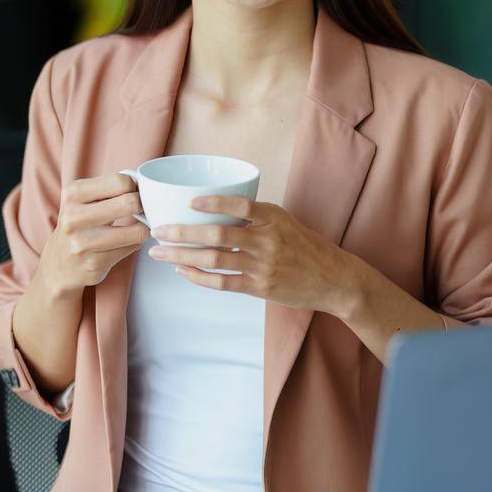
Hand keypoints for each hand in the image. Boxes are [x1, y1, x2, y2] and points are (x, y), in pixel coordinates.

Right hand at [40, 173, 146, 295]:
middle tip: (140, 210)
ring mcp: (83, 242)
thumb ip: (109, 188)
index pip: (120, 181)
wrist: (59, 264)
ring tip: (136, 228)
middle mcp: (74, 217)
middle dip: (142, 206)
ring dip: (142, 229)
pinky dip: (134, 244)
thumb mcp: (83, 200)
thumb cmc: (79, 226)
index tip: (133, 193)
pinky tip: (124, 243)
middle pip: (130, 203)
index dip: (134, 187)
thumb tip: (144, 184)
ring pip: (136, 231)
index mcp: (73, 194)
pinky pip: (132, 248)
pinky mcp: (95, 263)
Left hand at [148, 195, 357, 314]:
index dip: (213, 203)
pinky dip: (200, 277)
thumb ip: (255, 218)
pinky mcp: (260, 288)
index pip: (239, 205)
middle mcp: (267, 240)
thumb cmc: (305, 247)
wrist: (333, 279)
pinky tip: (183, 272)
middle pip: (217, 234)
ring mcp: (262, 266)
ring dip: (182, 256)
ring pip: (214, 259)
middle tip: (158, 230)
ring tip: (160, 252)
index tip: (189, 202)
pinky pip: (224, 282)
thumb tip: (216, 212)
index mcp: (273, 218)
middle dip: (182, 232)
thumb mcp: (285, 222)